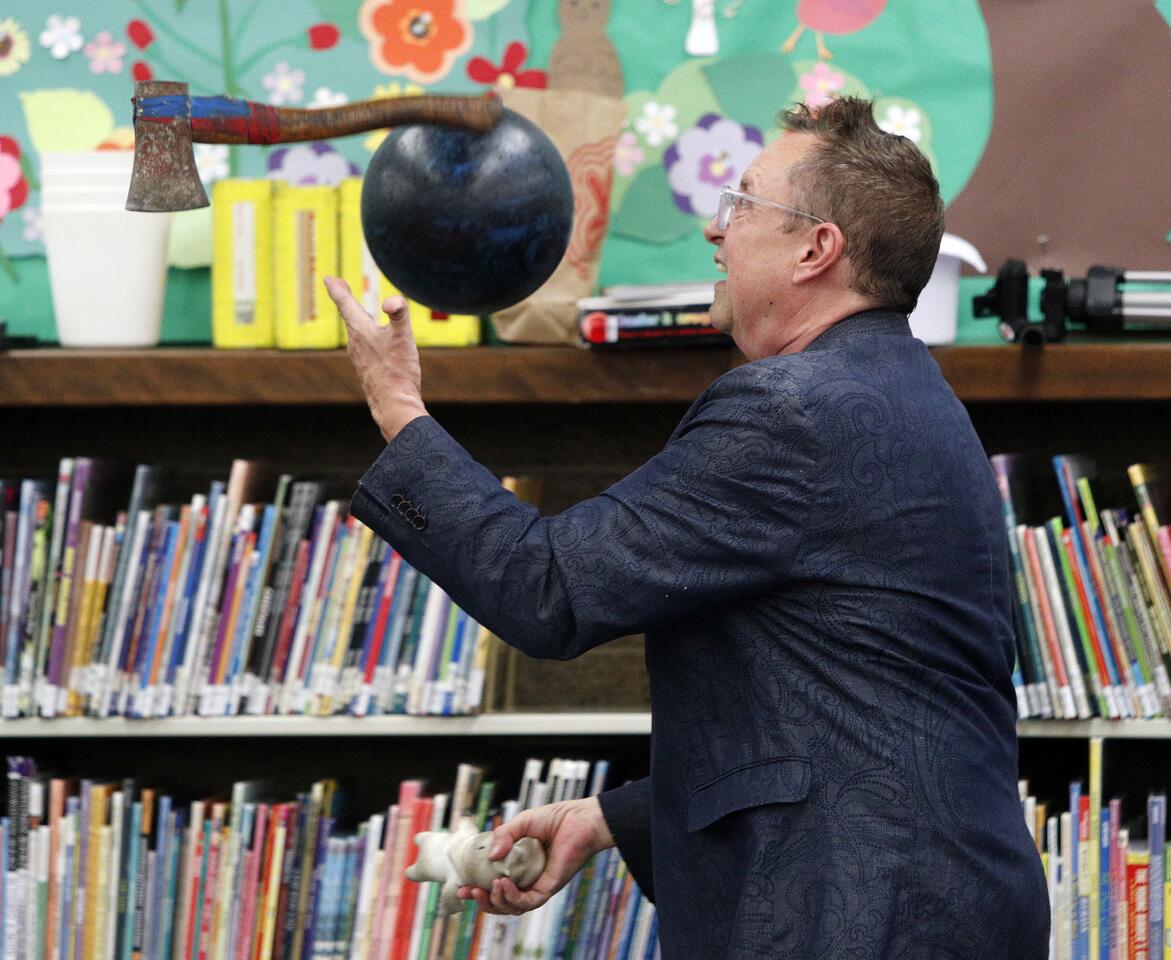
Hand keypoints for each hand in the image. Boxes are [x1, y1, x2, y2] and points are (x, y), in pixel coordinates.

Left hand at [323, 276, 428, 441]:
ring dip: (354, 317)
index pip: (345, 304)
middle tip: (336, 285)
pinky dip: (363, 335)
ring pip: (355, 331)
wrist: (393, 404)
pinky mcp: (367, 370)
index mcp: (361, 331)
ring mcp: (360, 358)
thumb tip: (391, 301)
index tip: (328, 278)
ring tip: (357, 311)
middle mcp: (356, 343)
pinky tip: (372, 343)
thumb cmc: (397, 371)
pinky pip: (362, 346)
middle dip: (344, 298)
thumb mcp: (403, 338)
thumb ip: (399, 314)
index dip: (337, 289)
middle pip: (348, 315)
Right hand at [459, 796, 615, 915]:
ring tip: (488, 888)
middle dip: (482, 902)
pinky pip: (528, 902)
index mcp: (516, 866)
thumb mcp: (522, 823)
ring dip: (496, 902)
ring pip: (512, 907)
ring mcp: (536, 885)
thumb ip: (504, 836)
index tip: (462, 886)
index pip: (492, 883)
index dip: (475, 888)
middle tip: (468, 892)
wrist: (580, 819)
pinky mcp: (548, 888)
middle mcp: (525, 879)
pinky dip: (513, 897)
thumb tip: (490, 856)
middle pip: (499, 901)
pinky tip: (503, 885)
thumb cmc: (554, 819)